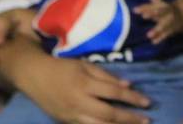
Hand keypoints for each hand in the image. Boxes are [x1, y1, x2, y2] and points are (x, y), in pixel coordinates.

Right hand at [10, 52, 151, 123]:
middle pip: (108, 115)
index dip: (132, 98)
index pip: (114, 93)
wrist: (34, 77)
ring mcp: (72, 115)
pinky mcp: (67, 123)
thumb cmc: (62, 67)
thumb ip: (106, 76)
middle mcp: (79, 102)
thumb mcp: (85, 65)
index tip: (148, 103)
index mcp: (84, 84)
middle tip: (147, 120)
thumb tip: (128, 84)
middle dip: (129, 119)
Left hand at [133, 0, 182, 43]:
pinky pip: (166, 34)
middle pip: (160, 12)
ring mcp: (170, 21)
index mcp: (163, 5)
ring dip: (156, 30)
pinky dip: (160, 38)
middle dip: (152, 14)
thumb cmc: (166, 9)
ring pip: (164, 25)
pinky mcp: (172, 29)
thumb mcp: (160, 2)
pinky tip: (154, 42)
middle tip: (144, 16)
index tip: (135, 10)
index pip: (153, 5)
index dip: (145, 7)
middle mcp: (167, 12)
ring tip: (148, 35)